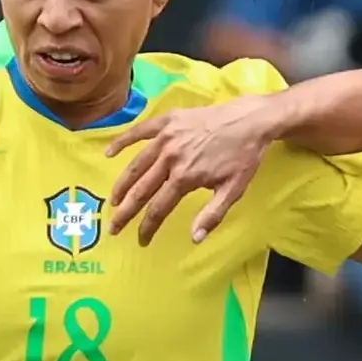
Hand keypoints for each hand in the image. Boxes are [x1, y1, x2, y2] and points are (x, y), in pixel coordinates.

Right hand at [104, 97, 285, 243]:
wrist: (252, 120)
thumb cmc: (244, 157)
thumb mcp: (233, 190)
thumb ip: (212, 214)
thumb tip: (194, 239)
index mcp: (185, 177)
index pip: (159, 208)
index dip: (147, 227)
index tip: (140, 240)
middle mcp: (171, 157)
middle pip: (141, 189)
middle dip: (125, 212)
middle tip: (113, 227)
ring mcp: (167, 137)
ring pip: (136, 164)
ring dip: (122, 184)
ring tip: (113, 200)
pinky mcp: (168, 121)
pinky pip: (139, 131)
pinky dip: (123, 141)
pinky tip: (109, 153)